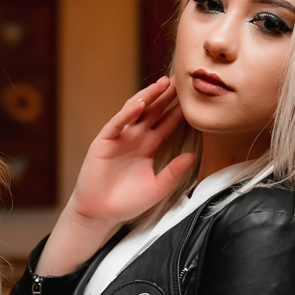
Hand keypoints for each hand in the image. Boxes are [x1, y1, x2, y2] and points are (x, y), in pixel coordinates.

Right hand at [67, 76, 196, 227]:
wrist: (100, 213)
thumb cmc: (127, 202)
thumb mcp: (157, 187)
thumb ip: (174, 172)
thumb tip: (192, 156)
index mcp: (148, 147)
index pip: (166, 125)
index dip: (178, 112)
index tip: (194, 100)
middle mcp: (135, 138)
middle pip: (153, 112)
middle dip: (166, 96)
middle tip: (182, 81)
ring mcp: (119, 138)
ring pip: (136, 111)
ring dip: (149, 96)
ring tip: (163, 84)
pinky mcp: (104, 141)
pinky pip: (117, 123)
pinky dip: (127, 113)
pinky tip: (139, 103)